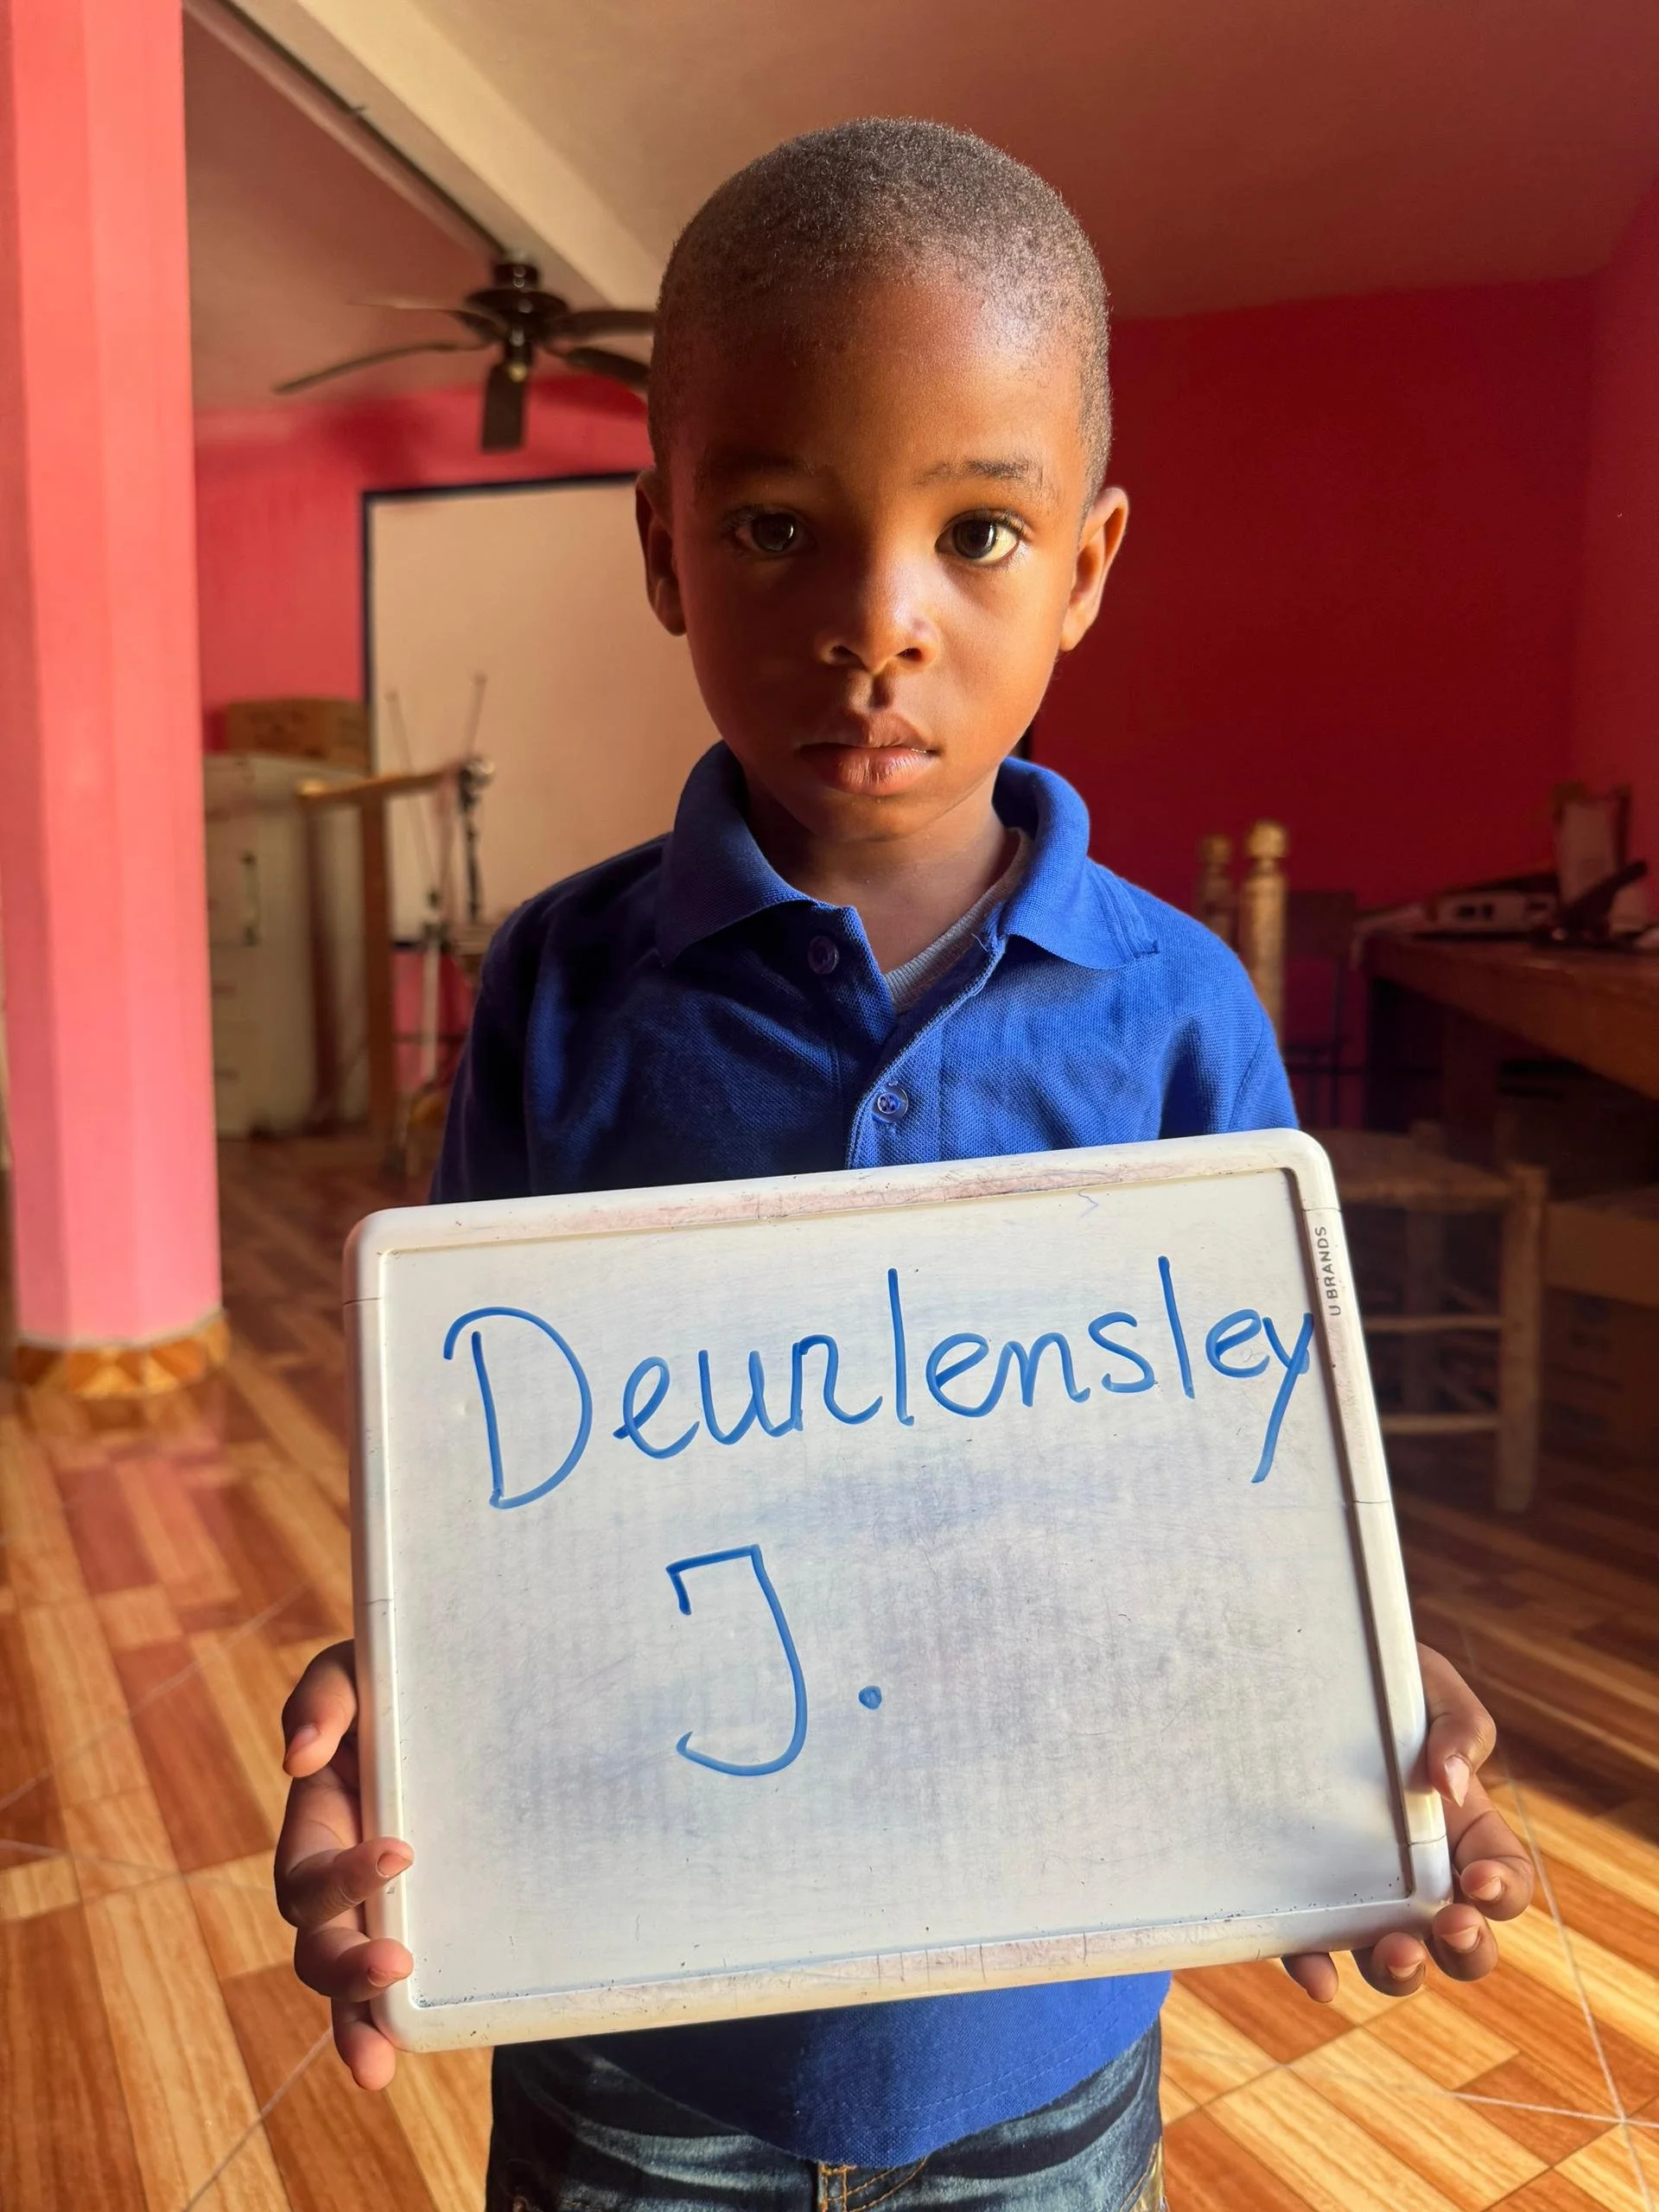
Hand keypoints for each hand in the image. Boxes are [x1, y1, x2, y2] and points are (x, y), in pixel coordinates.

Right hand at [274, 1640, 413, 2087]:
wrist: (470, 1688)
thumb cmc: (398, 1678)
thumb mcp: (358, 1670)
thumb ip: (325, 1698)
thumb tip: (299, 1757)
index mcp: (321, 1821)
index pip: (310, 1870)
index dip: (344, 1874)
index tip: (401, 1853)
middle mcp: (340, 1877)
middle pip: (318, 1944)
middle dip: (346, 1967)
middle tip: (396, 1962)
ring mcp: (380, 1905)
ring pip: (346, 1985)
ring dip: (357, 2020)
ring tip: (376, 2063)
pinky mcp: (426, 1918)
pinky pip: (401, 1988)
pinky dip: (392, 2028)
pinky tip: (400, 2060)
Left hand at [1284, 1641, 1532, 2002]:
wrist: (1295, 1667)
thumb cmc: (1380, 1681)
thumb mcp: (1428, 1684)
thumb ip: (1460, 1726)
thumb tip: (1448, 1782)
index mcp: (1464, 1829)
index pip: (1505, 1880)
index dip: (1504, 1892)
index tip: (1479, 1881)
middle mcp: (1419, 1874)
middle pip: (1462, 1941)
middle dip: (1465, 1949)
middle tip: (1447, 1926)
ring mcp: (1362, 1891)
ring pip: (1396, 1961)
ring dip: (1402, 1973)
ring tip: (1393, 1951)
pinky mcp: (1303, 1896)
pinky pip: (1311, 1949)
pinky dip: (1317, 1969)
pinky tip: (1316, 1975)